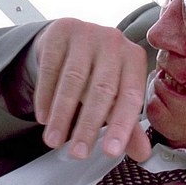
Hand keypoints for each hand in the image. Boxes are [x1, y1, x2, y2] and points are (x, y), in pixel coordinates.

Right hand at [34, 18, 151, 161]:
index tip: (110, 151)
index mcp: (134, 59)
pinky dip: (45, 96)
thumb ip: (127, 124)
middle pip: (102, 89)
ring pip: (73, 80)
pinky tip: (43, 117)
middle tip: (78, 153)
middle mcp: (114, 42)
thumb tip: (142, 154)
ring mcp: (87, 33)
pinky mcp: (61, 31)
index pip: (131, 96)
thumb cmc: (97, 71)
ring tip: (54, 140)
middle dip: (88, 126)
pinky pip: (51, 68)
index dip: (122, 126)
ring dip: (62, 115)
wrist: (71, 39)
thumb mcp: (114, 95)